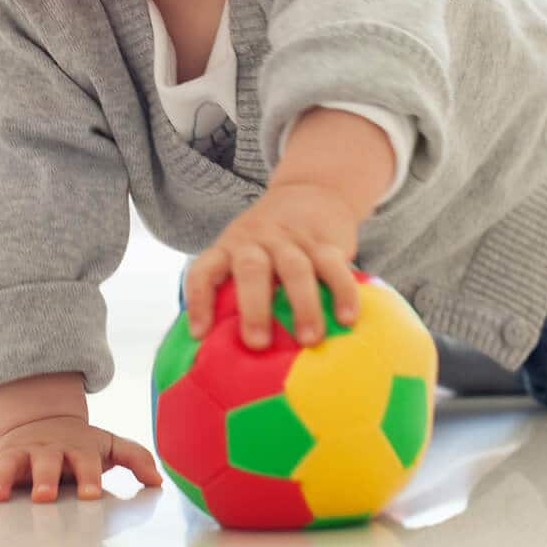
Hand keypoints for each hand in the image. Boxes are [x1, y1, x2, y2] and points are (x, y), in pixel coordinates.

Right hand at [0, 415, 161, 502]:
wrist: (46, 421)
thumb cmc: (81, 445)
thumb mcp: (109, 445)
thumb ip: (135, 458)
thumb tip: (158, 481)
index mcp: (75, 449)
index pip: (85, 463)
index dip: (89, 477)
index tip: (92, 494)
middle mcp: (46, 450)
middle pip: (45, 463)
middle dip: (45, 478)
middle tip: (44, 496)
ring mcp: (21, 454)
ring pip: (7, 463)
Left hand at [183, 181, 359, 351]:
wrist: (312, 190)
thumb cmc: (270, 242)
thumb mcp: (245, 251)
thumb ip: (236, 291)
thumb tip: (221, 356)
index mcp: (230, 248)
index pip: (204, 269)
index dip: (198, 300)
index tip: (199, 334)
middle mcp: (256, 241)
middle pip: (251, 269)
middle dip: (253, 307)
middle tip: (257, 344)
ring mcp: (291, 239)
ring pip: (295, 268)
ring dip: (303, 306)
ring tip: (310, 340)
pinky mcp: (324, 240)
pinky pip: (333, 265)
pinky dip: (342, 292)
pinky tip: (347, 319)